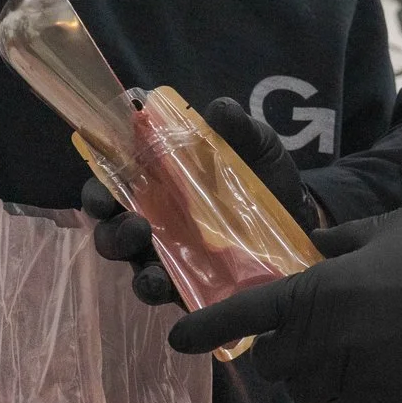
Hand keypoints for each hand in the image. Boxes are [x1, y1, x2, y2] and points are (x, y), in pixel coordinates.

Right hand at [83, 96, 319, 305]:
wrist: (304, 219)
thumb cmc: (266, 175)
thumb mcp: (257, 145)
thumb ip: (239, 128)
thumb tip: (220, 109)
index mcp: (160, 180)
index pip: (113, 183)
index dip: (97, 189)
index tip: (101, 192)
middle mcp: (155, 218)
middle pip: (111, 228)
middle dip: (111, 231)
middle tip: (135, 226)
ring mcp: (170, 255)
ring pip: (132, 265)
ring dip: (134, 269)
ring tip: (150, 270)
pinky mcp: (191, 285)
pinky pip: (165, 293)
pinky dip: (159, 292)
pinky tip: (166, 289)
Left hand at [168, 205, 401, 402]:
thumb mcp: (390, 227)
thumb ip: (340, 242)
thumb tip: (309, 249)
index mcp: (321, 292)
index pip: (244, 316)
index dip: (204, 327)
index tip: (176, 337)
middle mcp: (327, 342)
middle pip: (270, 362)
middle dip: (272, 349)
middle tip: (292, 328)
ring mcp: (355, 379)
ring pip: (306, 385)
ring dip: (310, 367)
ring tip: (344, 340)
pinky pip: (343, 399)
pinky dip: (346, 383)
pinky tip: (378, 358)